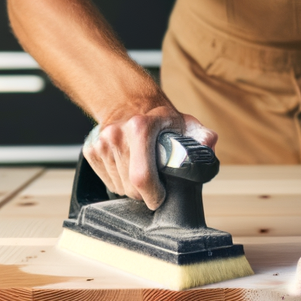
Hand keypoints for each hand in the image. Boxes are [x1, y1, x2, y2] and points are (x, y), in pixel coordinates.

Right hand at [83, 105, 217, 209]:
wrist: (129, 102)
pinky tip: (129, 168)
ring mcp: (102, 143)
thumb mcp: (186, 123)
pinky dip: (119, 182)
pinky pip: (107, 181)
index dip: (154, 195)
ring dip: (132, 188)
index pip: (143, 177)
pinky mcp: (91, 150)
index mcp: (141, 127)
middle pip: (131, 187)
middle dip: (145, 194)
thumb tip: (209, 144)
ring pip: (119, 187)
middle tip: (157, 183)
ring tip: (143, 171)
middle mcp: (117, 135)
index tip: (161, 197)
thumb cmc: (161, 119)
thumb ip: (201, 135)